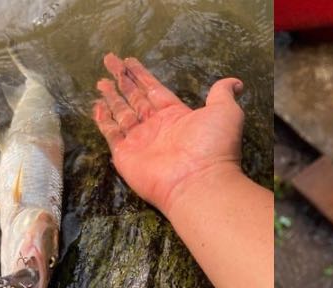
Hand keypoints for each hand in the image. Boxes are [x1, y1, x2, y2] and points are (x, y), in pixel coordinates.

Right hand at [92, 53, 244, 215]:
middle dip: (123, 80)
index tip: (129, 60)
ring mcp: (141, 142)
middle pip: (136, 98)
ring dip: (111, 98)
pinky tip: (96, 107)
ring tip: (100, 81)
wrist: (199, 182)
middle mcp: (157, 128)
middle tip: (109, 60)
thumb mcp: (226, 112)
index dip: (142, 75)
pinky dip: (103, 121)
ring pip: (122, 114)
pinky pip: (112, 135)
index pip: (155, 90)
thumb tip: (236, 83)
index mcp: (177, 116)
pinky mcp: (126, 156)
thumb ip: (223, 94)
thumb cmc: (213, 146)